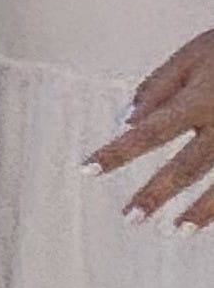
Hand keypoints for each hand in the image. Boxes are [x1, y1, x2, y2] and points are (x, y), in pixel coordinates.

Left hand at [88, 24, 213, 228]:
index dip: (118, 152)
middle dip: (157, 193)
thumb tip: (125, 122)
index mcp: (199, 99)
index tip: (87, 169)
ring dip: (202, 211)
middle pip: (187, 166)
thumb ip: (157, 87)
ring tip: (177, 232)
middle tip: (130, 218)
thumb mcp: (191, 56)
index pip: (149, 131)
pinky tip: (210, 219)